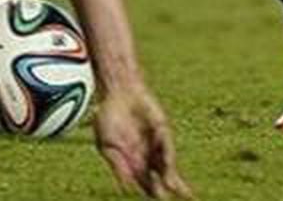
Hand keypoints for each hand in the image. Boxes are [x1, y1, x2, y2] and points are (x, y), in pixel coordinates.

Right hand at [94, 83, 190, 198]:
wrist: (117, 92)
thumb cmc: (108, 119)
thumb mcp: (107, 146)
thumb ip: (117, 166)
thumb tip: (126, 188)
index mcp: (132, 164)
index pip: (143, 184)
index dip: (149, 193)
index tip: (155, 199)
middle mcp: (146, 156)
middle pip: (159, 178)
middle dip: (163, 191)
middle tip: (167, 199)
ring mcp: (156, 144)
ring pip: (166, 165)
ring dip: (171, 178)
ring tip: (175, 190)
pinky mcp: (162, 130)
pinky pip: (166, 144)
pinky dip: (166, 154)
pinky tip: (168, 165)